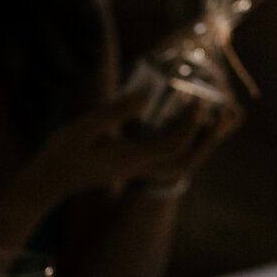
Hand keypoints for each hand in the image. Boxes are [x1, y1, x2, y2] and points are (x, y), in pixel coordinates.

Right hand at [25, 90, 241, 202]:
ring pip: (180, 164)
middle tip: (226, 113)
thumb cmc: (62, 154)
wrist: (50, 181)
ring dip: (201, 144)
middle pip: (185, 160)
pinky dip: (185, 145)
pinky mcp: (133, 167)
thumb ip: (115, 112)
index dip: (191, 123)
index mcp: (130, 159)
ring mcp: (137, 170)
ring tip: (217, 120)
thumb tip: (147, 95)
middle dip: (208, 138)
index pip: (172, 144)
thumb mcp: (83, 129)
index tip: (201, 99)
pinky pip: (168, 160)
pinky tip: (188, 126)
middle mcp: (139, 168)